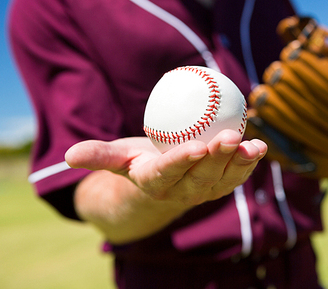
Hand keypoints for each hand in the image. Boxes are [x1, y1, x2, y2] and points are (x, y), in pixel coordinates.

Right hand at [65, 129, 266, 205]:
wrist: (161, 182)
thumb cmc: (138, 161)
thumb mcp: (117, 158)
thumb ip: (97, 156)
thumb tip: (67, 155)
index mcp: (156, 182)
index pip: (168, 172)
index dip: (182, 161)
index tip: (196, 146)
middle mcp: (183, 191)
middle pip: (202, 177)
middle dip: (217, 159)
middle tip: (229, 137)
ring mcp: (206, 190)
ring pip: (224, 178)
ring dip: (239, 162)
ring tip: (251, 144)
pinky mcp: (222, 185)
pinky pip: (238, 175)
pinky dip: (250, 163)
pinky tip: (260, 146)